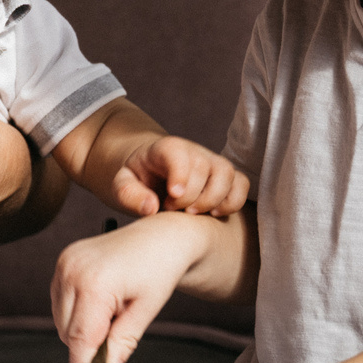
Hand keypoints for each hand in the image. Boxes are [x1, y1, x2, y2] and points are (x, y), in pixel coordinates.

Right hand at [49, 210, 217, 362]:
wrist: (161, 236)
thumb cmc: (160, 269)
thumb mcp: (146, 311)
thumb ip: (123, 343)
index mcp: (96, 284)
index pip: (80, 339)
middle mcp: (73, 271)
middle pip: (66, 332)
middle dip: (87, 348)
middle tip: (115, 346)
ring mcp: (64, 263)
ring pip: (60, 319)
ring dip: (80, 329)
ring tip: (114, 314)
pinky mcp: (63, 260)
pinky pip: (60, 301)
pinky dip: (76, 312)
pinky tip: (102, 303)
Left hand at [112, 135, 249, 218]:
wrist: (150, 171)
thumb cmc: (137, 178)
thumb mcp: (121, 185)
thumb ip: (129, 195)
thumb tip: (150, 208)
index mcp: (166, 148)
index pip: (178, 153)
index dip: (180, 174)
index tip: (173, 196)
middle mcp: (194, 151)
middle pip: (204, 167)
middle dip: (191, 196)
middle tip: (170, 208)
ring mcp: (213, 162)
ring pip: (227, 174)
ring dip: (213, 199)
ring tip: (191, 213)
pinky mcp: (225, 177)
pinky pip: (242, 184)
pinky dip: (233, 201)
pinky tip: (214, 213)